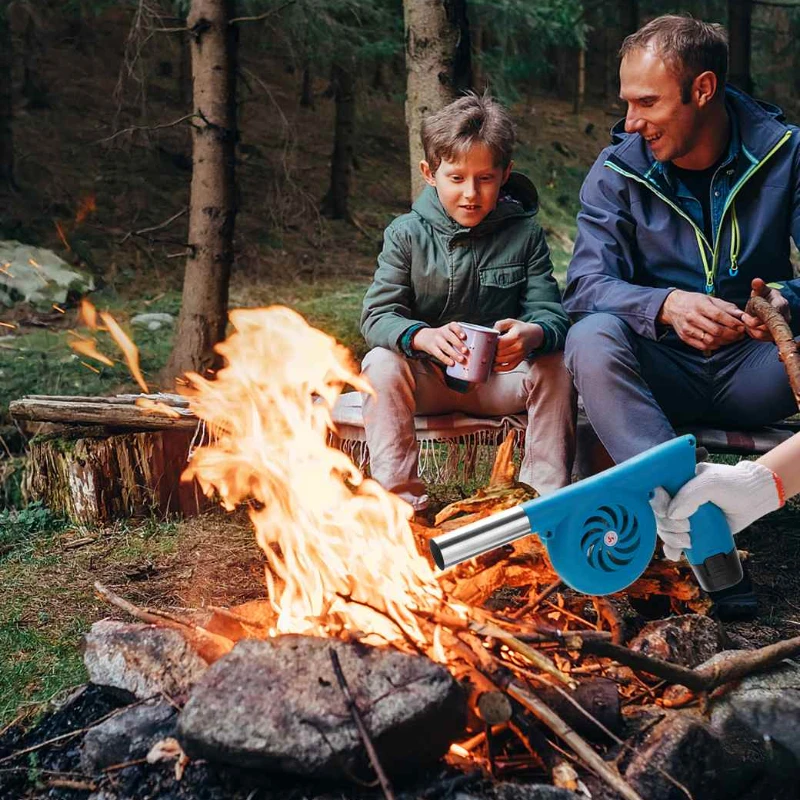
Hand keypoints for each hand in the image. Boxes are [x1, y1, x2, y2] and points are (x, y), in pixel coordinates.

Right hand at [412, 322, 467, 365]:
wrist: (425, 337)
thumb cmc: (444, 337)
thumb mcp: (450, 332)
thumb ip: (460, 339)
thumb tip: (477, 351)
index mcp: (449, 327)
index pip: (454, 326)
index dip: (459, 331)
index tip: (464, 337)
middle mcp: (442, 332)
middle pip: (450, 337)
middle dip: (458, 344)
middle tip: (465, 351)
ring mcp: (436, 340)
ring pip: (445, 347)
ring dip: (454, 354)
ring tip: (461, 359)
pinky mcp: (432, 348)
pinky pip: (439, 354)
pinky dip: (446, 359)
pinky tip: (452, 363)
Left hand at [493, 319, 543, 371]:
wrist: (534, 335)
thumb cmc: (520, 328)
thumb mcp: (510, 322)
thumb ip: (499, 325)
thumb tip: (491, 333)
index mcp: (515, 336)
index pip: (499, 343)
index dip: (491, 344)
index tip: (488, 342)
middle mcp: (518, 347)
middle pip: (500, 353)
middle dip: (491, 352)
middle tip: (487, 349)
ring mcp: (519, 355)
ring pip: (502, 361)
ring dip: (494, 360)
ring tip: (489, 356)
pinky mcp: (520, 360)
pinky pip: (509, 367)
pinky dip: (500, 368)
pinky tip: (494, 367)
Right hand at [650, 461, 783, 560]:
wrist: (756, 497)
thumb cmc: (734, 483)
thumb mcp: (710, 483)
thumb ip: (689, 496)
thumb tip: (671, 515)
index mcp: (676, 481)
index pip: (654, 495)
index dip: (658, 506)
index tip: (670, 513)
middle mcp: (677, 498)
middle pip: (658, 516)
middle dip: (669, 526)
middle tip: (687, 528)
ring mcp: (684, 514)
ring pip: (664, 530)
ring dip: (671, 539)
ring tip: (689, 541)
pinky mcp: (693, 529)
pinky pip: (674, 542)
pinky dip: (672, 549)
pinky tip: (677, 554)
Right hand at [657, 290, 744, 350]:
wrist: (672, 306)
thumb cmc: (695, 302)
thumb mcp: (710, 299)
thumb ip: (727, 308)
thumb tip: (743, 316)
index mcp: (700, 305)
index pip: (719, 316)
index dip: (732, 323)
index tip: (741, 326)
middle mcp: (692, 317)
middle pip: (716, 330)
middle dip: (731, 334)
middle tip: (739, 334)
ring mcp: (687, 329)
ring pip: (710, 340)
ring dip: (724, 341)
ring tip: (731, 338)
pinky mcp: (684, 338)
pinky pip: (703, 346)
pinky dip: (714, 345)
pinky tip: (719, 341)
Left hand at [741, 277, 790, 341]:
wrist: (770, 305)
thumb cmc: (765, 297)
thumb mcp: (761, 290)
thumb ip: (758, 287)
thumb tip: (756, 281)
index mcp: (781, 305)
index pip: (771, 314)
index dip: (757, 317)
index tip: (745, 314)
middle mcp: (783, 318)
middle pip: (766, 328)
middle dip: (751, 324)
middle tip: (744, 318)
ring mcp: (778, 327)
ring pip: (763, 335)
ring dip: (751, 330)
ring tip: (745, 322)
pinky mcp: (773, 335)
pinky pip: (762, 339)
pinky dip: (753, 334)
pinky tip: (749, 327)